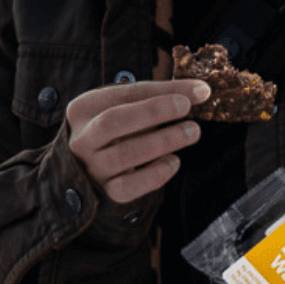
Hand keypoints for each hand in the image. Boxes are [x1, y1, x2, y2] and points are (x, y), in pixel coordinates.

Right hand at [66, 79, 209, 205]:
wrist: (96, 165)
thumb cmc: (120, 128)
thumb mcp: (133, 106)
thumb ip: (164, 95)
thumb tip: (202, 91)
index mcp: (83, 109)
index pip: (123, 94)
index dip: (161, 91)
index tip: (196, 91)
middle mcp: (82, 139)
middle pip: (112, 121)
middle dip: (153, 112)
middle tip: (186, 108)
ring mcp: (92, 168)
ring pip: (123, 155)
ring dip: (162, 141)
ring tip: (191, 132)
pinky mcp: (106, 192)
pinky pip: (129, 187)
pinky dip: (155, 175)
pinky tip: (174, 161)